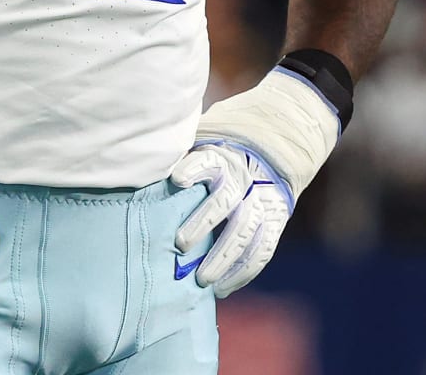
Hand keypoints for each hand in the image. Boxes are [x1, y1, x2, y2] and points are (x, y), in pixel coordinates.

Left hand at [167, 67, 341, 297]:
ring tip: (201, 280)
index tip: (177, 179)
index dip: (194, 169)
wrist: (282, 141)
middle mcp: (245, 180)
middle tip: (180, 243)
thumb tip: (143, 158)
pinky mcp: (276, 221)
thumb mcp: (209, 137)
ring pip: (245, 234)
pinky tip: (223, 288)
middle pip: (225, 203)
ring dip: (223, 259)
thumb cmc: (227, 143)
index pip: (209, 161)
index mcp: (225, 155)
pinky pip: (262, 251)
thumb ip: (185, 150)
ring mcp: (263, 202)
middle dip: (203, 224)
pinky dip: (243, 273)